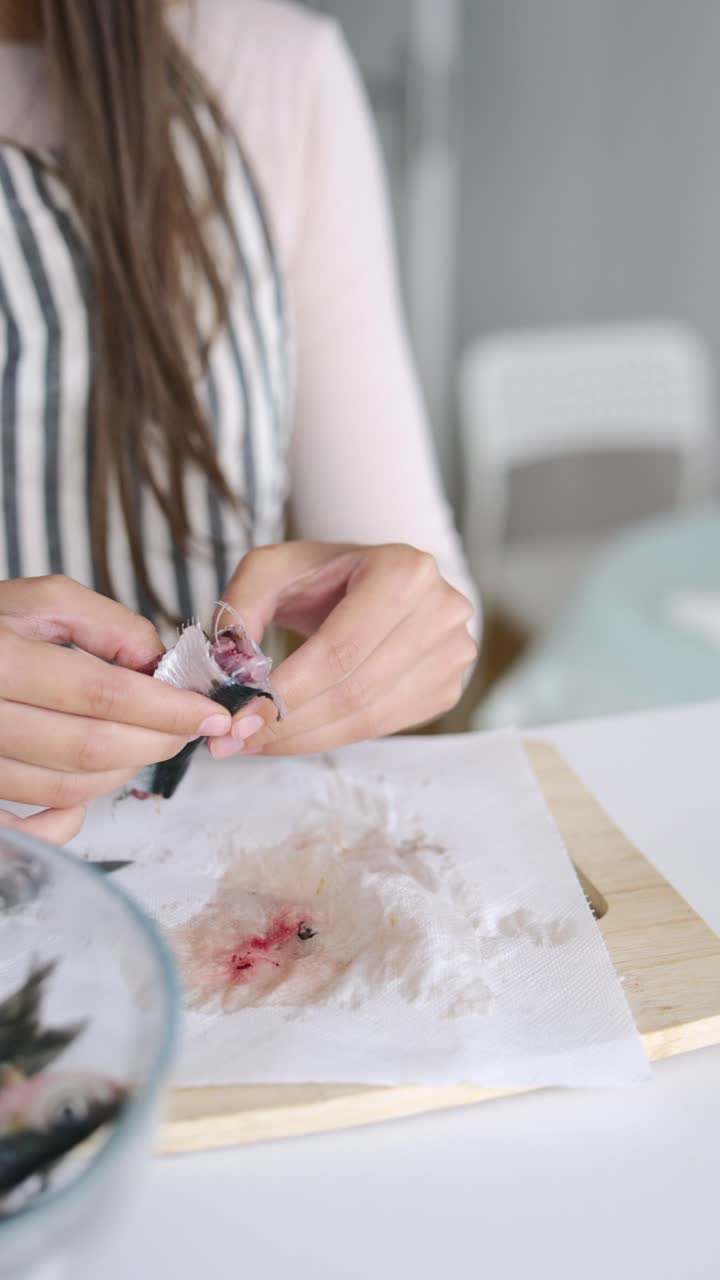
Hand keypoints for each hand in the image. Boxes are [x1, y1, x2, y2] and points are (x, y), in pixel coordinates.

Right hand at [0, 576, 231, 842]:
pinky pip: (34, 824)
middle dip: (158, 741)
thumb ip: (104, 623)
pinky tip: (95, 780)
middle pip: (91, 749)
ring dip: (127, 769)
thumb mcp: (36, 599)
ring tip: (147, 738)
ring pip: (69, 788)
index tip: (213, 712)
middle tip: (193, 725)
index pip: (101, 695)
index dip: (167, 708)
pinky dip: (74, 813)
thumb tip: (160, 664)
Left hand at [212, 541, 476, 756]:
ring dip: (306, 739)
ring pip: (370, 717)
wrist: (373, 579)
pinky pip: (386, 726)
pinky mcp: (448, 685)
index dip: (286, 693)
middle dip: (289, 724)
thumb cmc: (322, 574)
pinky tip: (297, 734)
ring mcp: (453, 651)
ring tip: (257, 743)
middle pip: (355, 689)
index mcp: (402, 570)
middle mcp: (440, 609)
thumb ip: (240, 610)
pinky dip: (335, 737)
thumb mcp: (271, 569)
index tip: (239, 720)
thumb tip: (227, 671)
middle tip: (237, 741)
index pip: (339, 649)